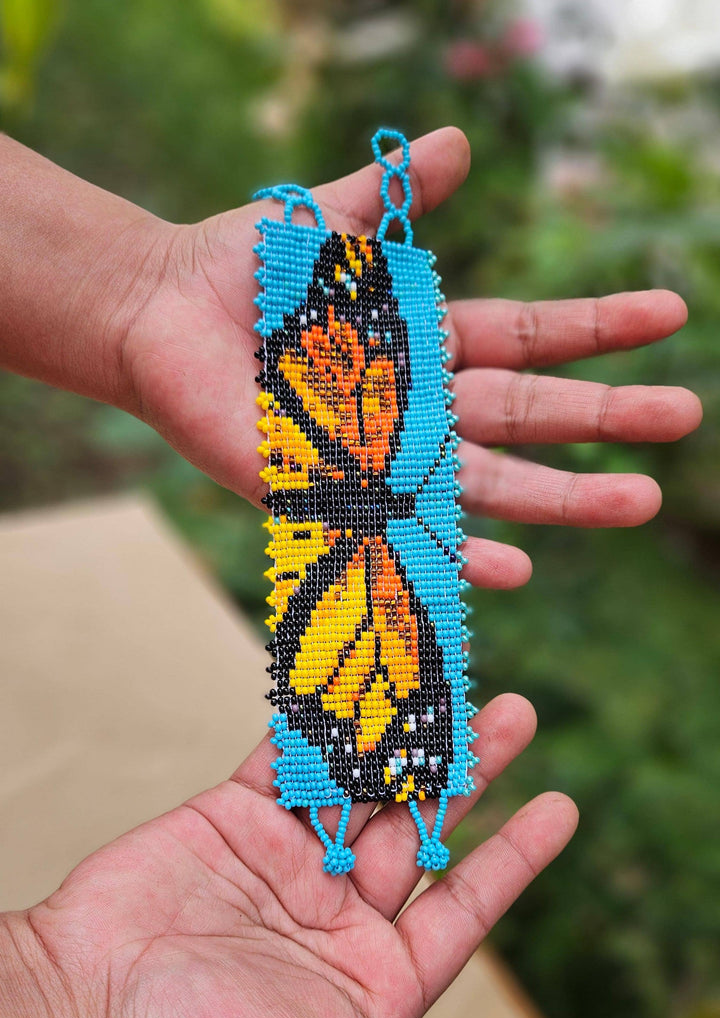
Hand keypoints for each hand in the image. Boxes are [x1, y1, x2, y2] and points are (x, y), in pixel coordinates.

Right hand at [1, 696, 575, 1017]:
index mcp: (373, 982)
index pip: (464, 908)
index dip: (515, 857)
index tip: (563, 807)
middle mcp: (338, 917)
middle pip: (421, 828)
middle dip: (470, 771)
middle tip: (514, 712)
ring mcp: (288, 863)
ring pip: (364, 783)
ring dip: (407, 733)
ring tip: (454, 680)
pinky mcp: (236, 819)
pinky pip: (292, 758)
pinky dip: (324, 720)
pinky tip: (362, 678)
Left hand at [119, 126, 700, 594]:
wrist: (160, 313)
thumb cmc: (245, 268)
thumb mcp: (330, 223)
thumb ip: (395, 196)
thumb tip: (459, 143)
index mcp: (430, 341)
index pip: (531, 338)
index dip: (600, 327)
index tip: (672, 314)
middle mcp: (422, 406)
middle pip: (529, 415)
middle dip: (607, 417)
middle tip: (683, 420)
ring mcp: (385, 456)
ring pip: (490, 483)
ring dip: (563, 496)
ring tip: (636, 501)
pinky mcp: (334, 493)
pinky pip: (408, 529)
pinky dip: (459, 551)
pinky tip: (514, 569)